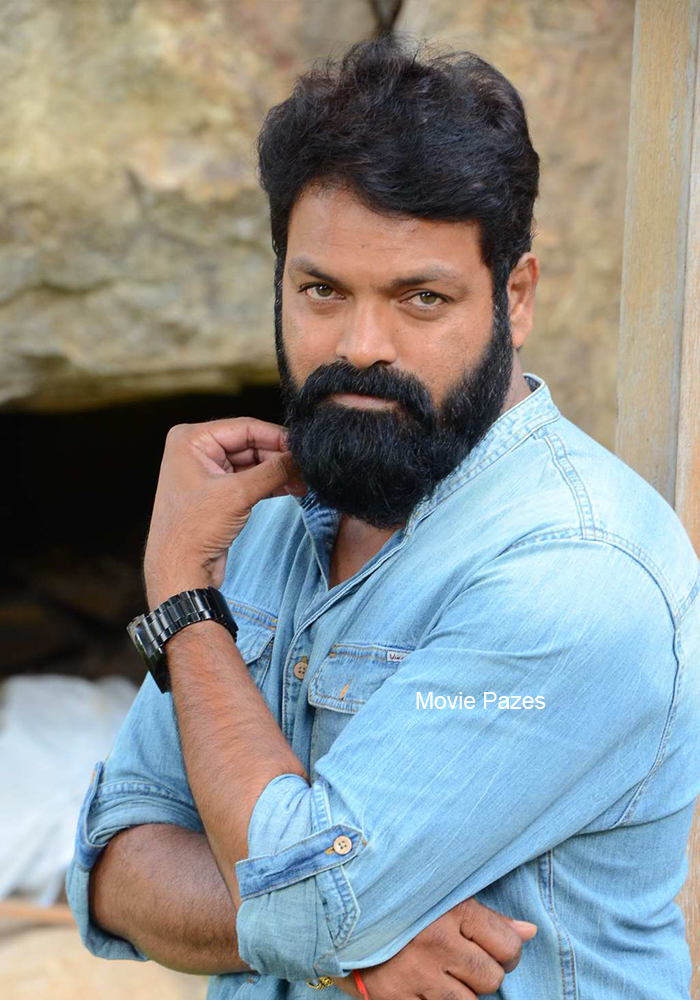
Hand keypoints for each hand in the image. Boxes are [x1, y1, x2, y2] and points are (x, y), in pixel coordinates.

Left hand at [143, 417, 305, 607]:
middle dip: (279, 458)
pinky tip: (291, 489)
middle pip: (250, 444)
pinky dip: (270, 484)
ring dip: (278, 473)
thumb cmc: (192, 531)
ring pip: (253, 463)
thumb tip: (300, 456)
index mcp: (191, 439)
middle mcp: (197, 450)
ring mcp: (207, 471)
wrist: (180, 570)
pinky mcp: (218, 492)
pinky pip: (249, 479)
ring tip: (302, 483)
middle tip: (306, 469)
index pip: (244, 428)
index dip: (277, 437)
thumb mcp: (238, 494)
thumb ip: (273, 471)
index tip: (303, 447)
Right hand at [331, 898, 536, 999]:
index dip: (508, 950)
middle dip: (484, 974)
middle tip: (466, 960)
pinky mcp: (395, 999)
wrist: (335, 909)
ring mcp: (415, 975)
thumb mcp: (442, 894)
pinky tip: (426, 986)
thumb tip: (529, 933)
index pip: (508, 945)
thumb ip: (485, 916)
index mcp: (450, 909)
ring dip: (462, 992)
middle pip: (491, 978)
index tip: (496, 948)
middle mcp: (436, 943)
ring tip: (445, 973)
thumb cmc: (398, 896)